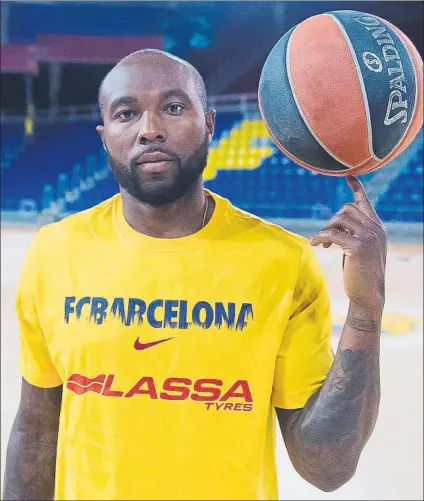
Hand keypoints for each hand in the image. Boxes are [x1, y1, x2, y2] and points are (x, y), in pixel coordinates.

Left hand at [310, 176, 387, 312]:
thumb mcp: (359, 250)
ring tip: (323, 243)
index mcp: (377, 228)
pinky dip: (320, 237)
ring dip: (326, 229)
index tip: (348, 177)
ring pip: (339, 219)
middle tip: (325, 237)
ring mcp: (369, 237)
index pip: (365, 202)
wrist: (369, 296)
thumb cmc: (360, 274)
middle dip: (331, 220)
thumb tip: (335, 225)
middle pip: (346, 209)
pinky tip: (315, 244)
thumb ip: (353, 234)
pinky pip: (333, 233)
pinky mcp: (359, 247)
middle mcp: (376, 229)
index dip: (356, 189)